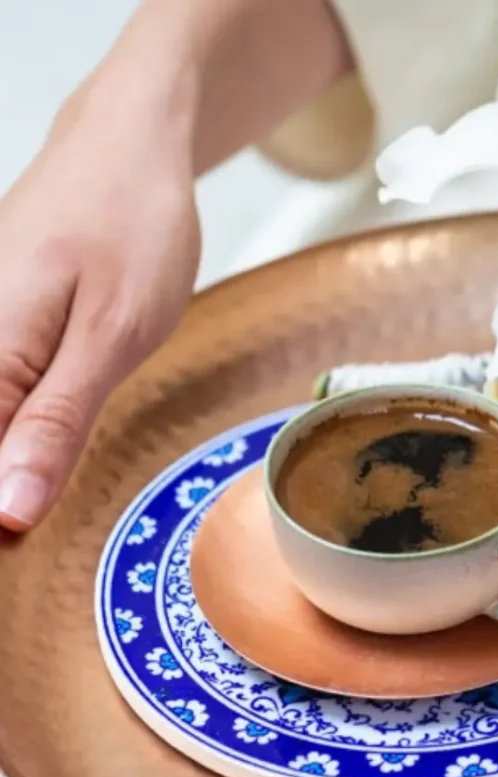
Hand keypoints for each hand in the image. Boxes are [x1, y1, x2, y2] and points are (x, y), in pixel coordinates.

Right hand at [0, 85, 199, 531]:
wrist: (125, 147)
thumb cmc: (130, 229)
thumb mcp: (111, 336)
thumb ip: (55, 423)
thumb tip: (8, 508)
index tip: (15, 554)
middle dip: (3, 492)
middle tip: (25, 541)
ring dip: (9, 466)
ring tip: (25, 516)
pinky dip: (14, 432)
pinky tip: (25, 457)